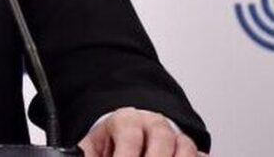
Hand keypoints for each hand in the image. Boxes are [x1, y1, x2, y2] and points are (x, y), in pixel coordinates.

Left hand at [77, 107, 205, 156]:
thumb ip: (86, 154)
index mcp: (127, 120)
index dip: (125, 155)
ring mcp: (176, 137)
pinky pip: (201, 155)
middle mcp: (154, 125)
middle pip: (162, 140)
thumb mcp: (92, 149)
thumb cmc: (111, 145)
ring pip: (186, 148)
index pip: (130, 135)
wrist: (127, 137)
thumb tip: (72, 155)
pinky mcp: (192, 151)